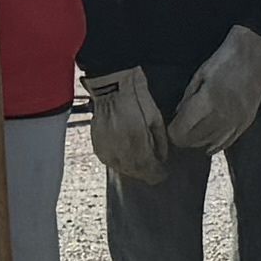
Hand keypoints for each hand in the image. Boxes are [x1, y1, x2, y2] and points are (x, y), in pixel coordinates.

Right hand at [84, 68, 171, 186]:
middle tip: (154, 172)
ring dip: (133, 170)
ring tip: (141, 167)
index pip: (148, 166)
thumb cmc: (137, 99)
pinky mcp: (97, 144)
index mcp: (137, 139)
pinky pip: (109, 161)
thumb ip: (159, 141)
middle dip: (146, 173)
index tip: (163, 173)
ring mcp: (106, 146)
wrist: (111, 87)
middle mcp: (120, 146)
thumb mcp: (156, 118)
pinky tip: (126, 160)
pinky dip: (119, 163)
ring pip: (121, 168)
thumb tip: (162, 158)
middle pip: (135, 170)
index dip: (157, 173)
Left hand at [170, 26, 260, 155]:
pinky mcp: (247, 121)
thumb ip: (187, 96)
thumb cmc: (225, 60)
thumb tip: (177, 114)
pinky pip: (229, 141)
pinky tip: (210, 147)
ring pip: (211, 143)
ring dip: (199, 142)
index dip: (173, 131)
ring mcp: (235, 120)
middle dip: (183, 138)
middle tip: (180, 131)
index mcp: (205, 102)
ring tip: (193, 137)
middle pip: (194, 139)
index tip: (171, 127)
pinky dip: (218, 145)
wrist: (255, 56)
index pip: (182, 130)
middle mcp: (220, 115)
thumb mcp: (200, 74)